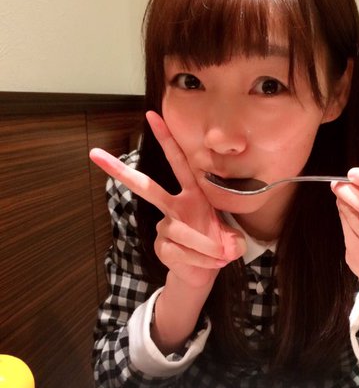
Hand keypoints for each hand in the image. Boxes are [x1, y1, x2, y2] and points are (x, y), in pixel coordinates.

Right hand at [90, 111, 245, 288]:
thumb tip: (227, 249)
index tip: (153, 115)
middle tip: (95, 155)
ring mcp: (165, 227)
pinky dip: (200, 259)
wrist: (208, 272)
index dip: (167, 140)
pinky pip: (180, 251)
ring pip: (180, 231)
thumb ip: (233, 241)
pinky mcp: (162, 247)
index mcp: (192, 194)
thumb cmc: (219, 245)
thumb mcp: (233, 238)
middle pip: (146, 187)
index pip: (179, 162)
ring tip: (221, 254)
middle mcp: (174, 207)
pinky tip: (211, 263)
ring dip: (204, 244)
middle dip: (121, 171)